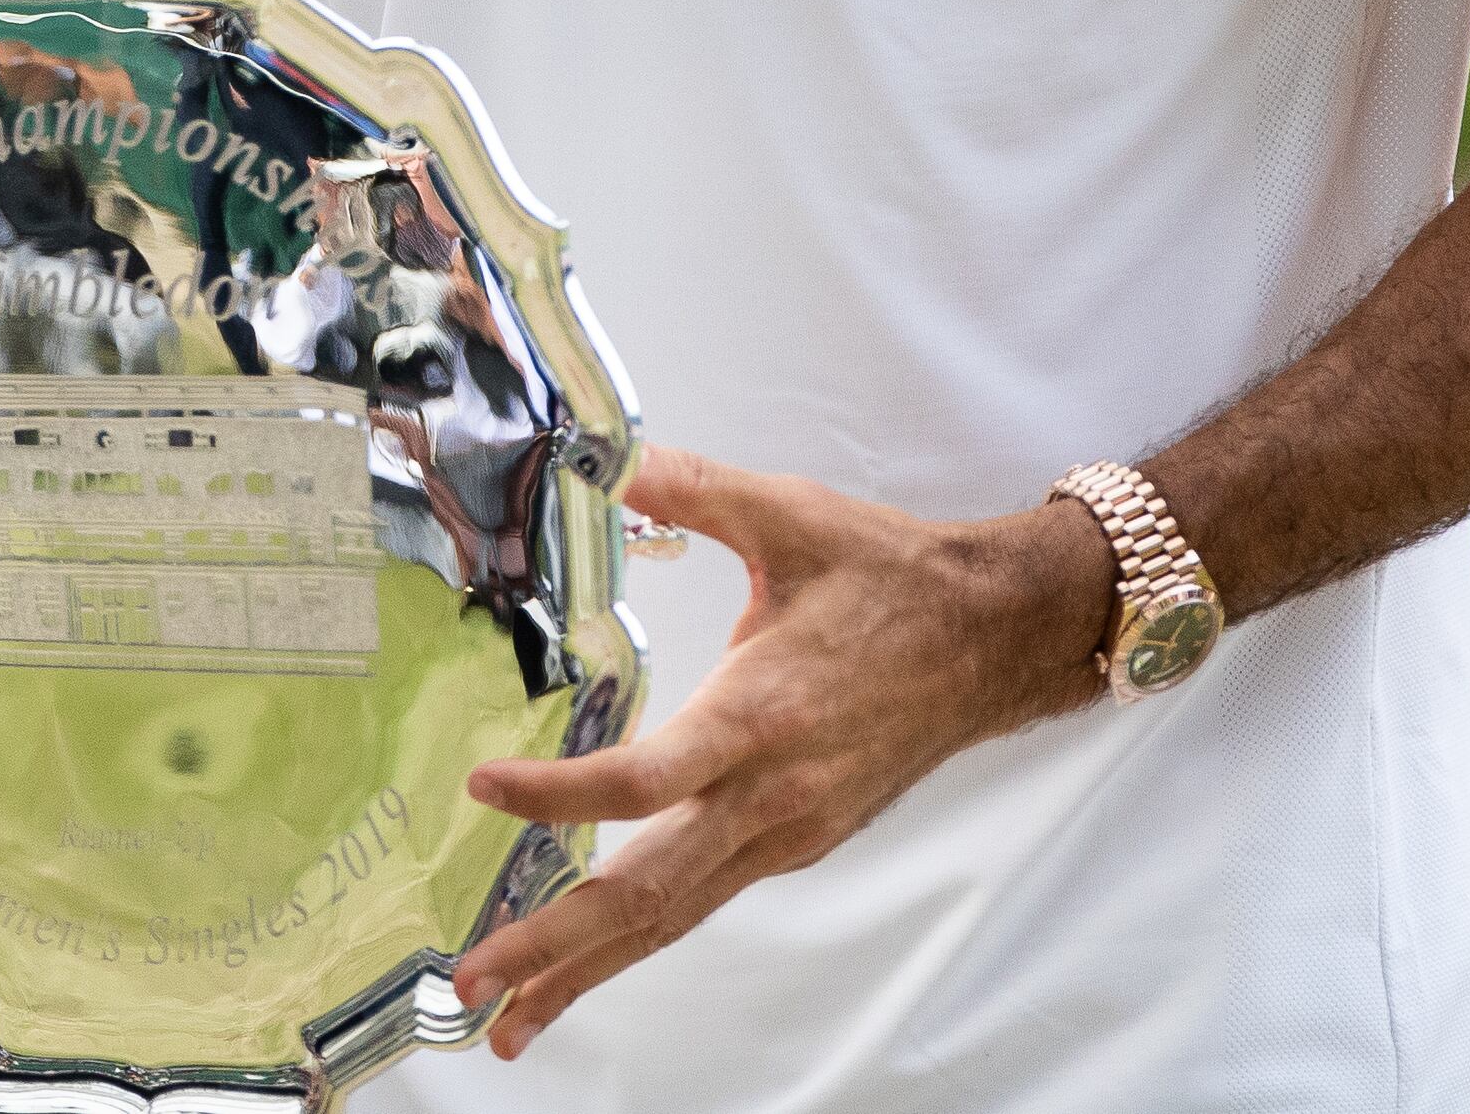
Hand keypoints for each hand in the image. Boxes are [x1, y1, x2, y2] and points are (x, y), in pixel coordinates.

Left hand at [450, 443, 1117, 1056]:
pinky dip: (637, 935)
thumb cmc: (893, 576)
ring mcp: (787, 832)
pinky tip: (584, 954)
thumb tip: (609, 453)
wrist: (998, 635)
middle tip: (472, 982)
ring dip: (586, 967)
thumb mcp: (788, 513)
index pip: (648, 779)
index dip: (564, 793)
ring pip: (673, 915)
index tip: (483, 789)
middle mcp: (771, 796)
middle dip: (554, 944)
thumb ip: (692, 486)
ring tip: (507, 1016)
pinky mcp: (796, 841)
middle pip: (649, 891)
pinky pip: (701, 900)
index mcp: (761, 716)